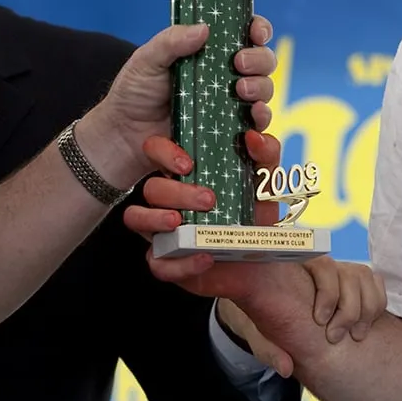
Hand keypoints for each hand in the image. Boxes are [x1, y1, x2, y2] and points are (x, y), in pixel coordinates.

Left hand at [78, 16, 276, 191]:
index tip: (255, 32)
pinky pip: (257, 128)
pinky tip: (251, 118)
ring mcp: (231, 104)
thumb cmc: (135, 93)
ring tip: (241, 91)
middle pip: (264, 61)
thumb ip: (171, 41)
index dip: (259, 29)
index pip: (246, 34)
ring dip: (261, 88)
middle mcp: (228, 76)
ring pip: (265, 91)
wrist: (123, 137)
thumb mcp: (147, 59)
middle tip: (239, 63)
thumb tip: (204, 29)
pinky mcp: (230, 133)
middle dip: (260, 59)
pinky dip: (261, 120)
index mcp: (211, 52)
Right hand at [125, 127, 291, 298]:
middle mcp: (168, 199)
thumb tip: (254, 137)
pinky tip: (205, 257)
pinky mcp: (167, 261)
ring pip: (136, 218)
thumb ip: (265, 154)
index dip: (163, 152)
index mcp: (185, 175)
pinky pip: (158, 263)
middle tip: (208, 199)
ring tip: (180, 222)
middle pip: (151, 187)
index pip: (156, 150)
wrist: (262, 257)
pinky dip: (181, 263)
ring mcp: (162, 230)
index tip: (188, 164)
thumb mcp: (265, 182)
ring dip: (156, 219)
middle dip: (176, 192)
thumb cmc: (255, 213)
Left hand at [212, 259, 385, 376]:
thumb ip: (269, 351)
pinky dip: (377, 304)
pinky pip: (377, 285)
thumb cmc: (269, 323)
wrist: (281, 320)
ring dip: (366, 309)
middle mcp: (326, 268)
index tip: (320, 321)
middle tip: (336, 338)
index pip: (323, 266)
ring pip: (366, 277)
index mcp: (300, 269)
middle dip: (348, 309)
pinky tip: (365, 326)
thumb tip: (286, 368)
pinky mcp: (360, 285)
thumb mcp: (261, 338)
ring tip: (356, 336)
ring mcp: (345, 274)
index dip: (327, 292)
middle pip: (350, 274)